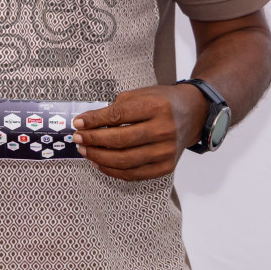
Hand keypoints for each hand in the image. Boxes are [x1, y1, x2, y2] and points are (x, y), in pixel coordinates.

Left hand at [72, 83, 206, 180]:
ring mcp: (166, 151)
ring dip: (99, 157)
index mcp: (156, 107)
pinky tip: (99, 162)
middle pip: (120, 140)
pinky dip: (112, 171)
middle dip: (93, 140)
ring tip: (85, 151)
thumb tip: (88, 123)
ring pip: (124, 160)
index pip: (118, 115)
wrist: (193, 114)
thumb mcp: (141, 95)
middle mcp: (164, 130)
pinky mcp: (166, 167)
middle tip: (77, 138)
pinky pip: (134, 174)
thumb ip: (116, 108)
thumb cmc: (162, 102)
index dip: (94, 120)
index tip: (78, 122)